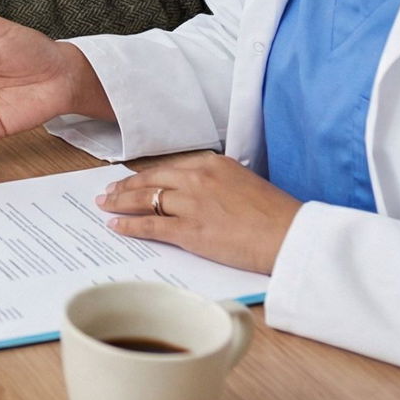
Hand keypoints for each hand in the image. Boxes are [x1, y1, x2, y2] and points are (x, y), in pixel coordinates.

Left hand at [96, 154, 300, 273]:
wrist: (292, 236)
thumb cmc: (277, 216)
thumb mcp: (244, 183)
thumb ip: (217, 183)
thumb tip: (199, 194)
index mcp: (211, 163)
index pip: (168, 168)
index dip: (145, 176)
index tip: (131, 180)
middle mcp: (197, 177)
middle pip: (150, 179)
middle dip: (125, 186)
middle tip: (108, 191)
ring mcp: (191, 203)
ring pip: (145, 199)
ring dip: (121, 203)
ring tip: (106, 206)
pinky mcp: (190, 230)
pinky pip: (151, 224)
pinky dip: (130, 225)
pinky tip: (117, 225)